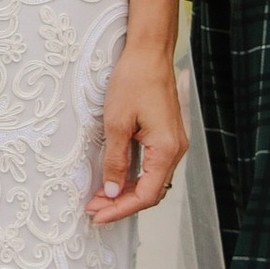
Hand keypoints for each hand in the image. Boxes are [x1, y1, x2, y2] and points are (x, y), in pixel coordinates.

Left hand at [90, 38, 186, 222]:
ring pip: (151, 181)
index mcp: (166, 149)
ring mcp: (172, 144)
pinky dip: (133, 177)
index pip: (146, 195)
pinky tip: (114, 179)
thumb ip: (115, 160)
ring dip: (126, 192)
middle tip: (94, 209)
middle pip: (150, 192)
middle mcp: (175, 150)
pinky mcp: (166, 137)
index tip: (98, 215)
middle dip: (121, 204)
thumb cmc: (134, 81)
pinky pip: (152, 167)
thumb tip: (111, 190)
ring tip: (99, 198)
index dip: (121, 209)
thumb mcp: (116, 123)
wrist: (149, 53)